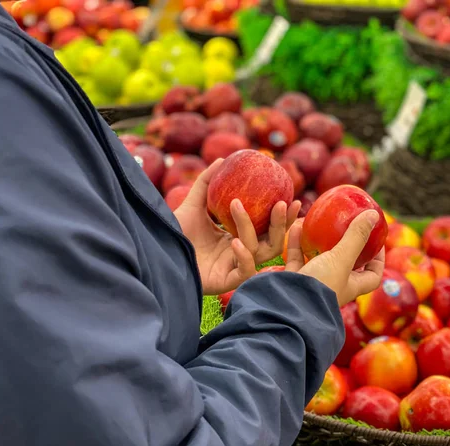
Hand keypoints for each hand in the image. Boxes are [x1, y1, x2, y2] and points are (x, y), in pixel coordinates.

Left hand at [173, 159, 300, 294]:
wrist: (158, 252)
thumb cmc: (175, 233)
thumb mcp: (192, 204)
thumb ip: (206, 183)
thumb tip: (222, 160)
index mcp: (238, 238)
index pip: (268, 229)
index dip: (282, 216)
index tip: (292, 197)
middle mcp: (241, 254)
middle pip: (272, 242)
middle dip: (281, 224)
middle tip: (281, 203)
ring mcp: (234, 269)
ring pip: (260, 252)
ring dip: (252, 228)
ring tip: (238, 206)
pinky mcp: (226, 283)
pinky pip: (244, 271)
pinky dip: (244, 256)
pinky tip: (235, 242)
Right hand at [284, 210, 384, 306]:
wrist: (287, 305)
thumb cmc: (321, 285)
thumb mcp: (342, 258)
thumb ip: (356, 236)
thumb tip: (374, 215)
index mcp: (351, 286)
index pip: (373, 275)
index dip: (378, 260)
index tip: (377, 242)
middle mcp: (334, 285)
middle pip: (346, 265)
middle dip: (346, 246)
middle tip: (347, 227)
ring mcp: (313, 283)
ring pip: (319, 259)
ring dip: (319, 241)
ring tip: (320, 223)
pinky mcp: (295, 278)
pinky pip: (297, 258)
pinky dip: (297, 243)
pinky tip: (297, 226)